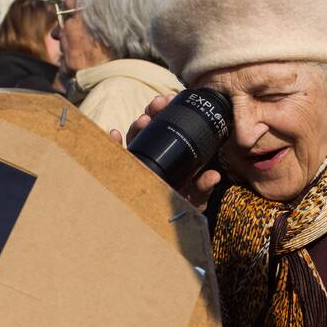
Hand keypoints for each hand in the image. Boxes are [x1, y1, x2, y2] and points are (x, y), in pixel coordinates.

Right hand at [109, 95, 221, 210]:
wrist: (168, 227)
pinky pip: (116, 157)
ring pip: (135, 138)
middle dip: (153, 112)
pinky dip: (113, 144)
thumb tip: (214, 176)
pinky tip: (114, 134)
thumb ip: (203, 187)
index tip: (169, 99)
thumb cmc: (183, 208)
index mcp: (173, 153)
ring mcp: (139, 161)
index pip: (169, 127)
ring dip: (138, 126)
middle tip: (158, 103)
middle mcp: (154, 154)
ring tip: (143, 119)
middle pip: (151, 127)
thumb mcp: (196, 197)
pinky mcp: (123, 173)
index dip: (167, 111)